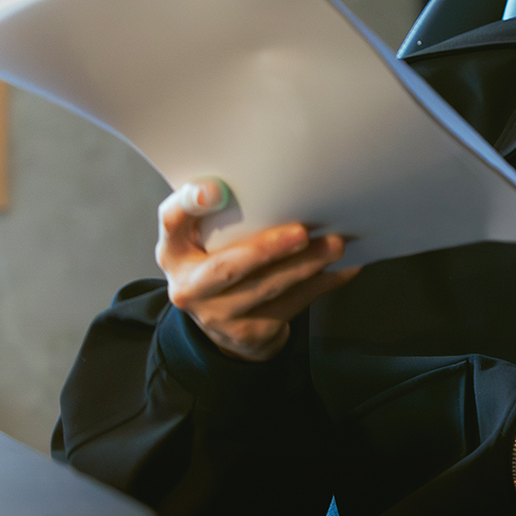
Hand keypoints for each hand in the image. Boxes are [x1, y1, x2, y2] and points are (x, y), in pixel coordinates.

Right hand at [156, 177, 361, 361]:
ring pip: (267, 289)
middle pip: (227, 268)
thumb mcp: (200, 235)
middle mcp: (189, 287)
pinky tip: (345, 268)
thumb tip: (240, 183)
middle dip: (267, 250)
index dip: (189, 205)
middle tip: (301, 232)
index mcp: (173, 251)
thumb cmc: (215, 259)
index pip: (171, 221)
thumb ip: (213, 209)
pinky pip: (292, 306)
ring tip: (334, 245)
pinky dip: (321, 285)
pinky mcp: (250, 332)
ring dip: (305, 266)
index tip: (214, 190)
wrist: (221, 320)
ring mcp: (218, 316)